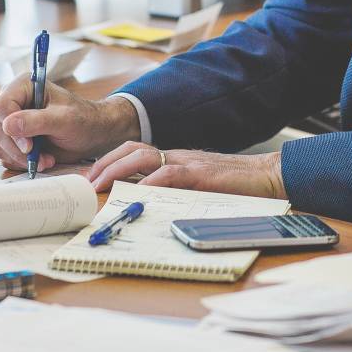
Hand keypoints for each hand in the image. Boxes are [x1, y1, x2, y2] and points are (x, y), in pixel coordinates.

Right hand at [0, 75, 138, 171]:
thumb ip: (37, 121)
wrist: (92, 134)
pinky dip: (21, 162)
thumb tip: (8, 125)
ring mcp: (11, 120)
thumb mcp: (64, 120)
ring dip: (20, 158)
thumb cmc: (83, 120)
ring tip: (45, 160)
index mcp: (24, 86)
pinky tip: (42, 160)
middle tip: (40, 158)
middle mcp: (14, 101)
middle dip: (18, 148)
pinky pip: (4, 154)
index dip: (11, 128)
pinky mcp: (13, 137)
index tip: (30, 146)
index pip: (1, 106)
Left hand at [86, 141, 285, 200]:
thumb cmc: (235, 185)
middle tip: (85, 181)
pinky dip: (152, 181)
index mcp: (174, 159)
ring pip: (145, 156)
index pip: (134, 152)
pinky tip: (139, 191)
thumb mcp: (197, 187)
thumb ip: (174, 189)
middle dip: (104, 163)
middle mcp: (177, 156)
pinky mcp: (202, 174)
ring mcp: (189, 162)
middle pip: (132, 149)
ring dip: (117, 169)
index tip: (89, 177)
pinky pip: (171, 173)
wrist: (266, 175)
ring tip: (99, 183)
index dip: (109, 161)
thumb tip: (145, 203)